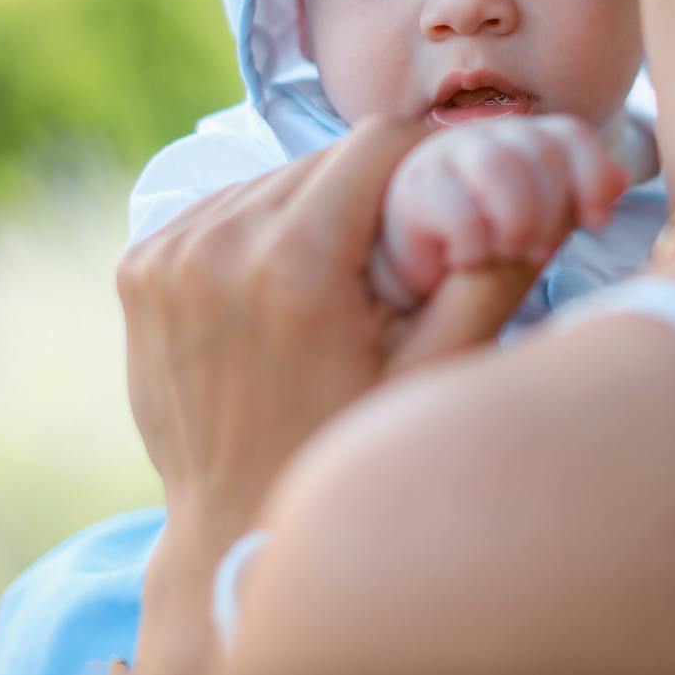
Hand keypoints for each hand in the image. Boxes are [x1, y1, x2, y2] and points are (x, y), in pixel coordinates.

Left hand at [117, 119, 542, 674]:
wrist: (231, 529)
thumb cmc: (346, 454)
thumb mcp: (433, 376)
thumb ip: (488, 280)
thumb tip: (535, 202)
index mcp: (292, 266)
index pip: (376, 145)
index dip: (424, 154)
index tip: (446, 183)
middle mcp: (218, 247)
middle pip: (322, 161)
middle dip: (370, 189)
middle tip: (397, 247)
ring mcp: (168, 256)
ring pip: (270, 181)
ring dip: (313, 206)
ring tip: (339, 276)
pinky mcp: (139, 267)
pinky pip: (221, 209)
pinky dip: (258, 228)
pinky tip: (281, 285)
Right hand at [374, 115, 630, 308]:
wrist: (419, 270)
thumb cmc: (488, 244)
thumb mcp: (542, 228)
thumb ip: (576, 205)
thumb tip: (620, 180)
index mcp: (526, 140)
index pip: (571, 135)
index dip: (592, 173)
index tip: (597, 221)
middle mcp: (488, 135)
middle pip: (539, 151)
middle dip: (551, 211)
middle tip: (538, 253)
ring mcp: (447, 154)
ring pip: (501, 168)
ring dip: (517, 223)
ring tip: (508, 253)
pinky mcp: (414, 188)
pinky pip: (461, 211)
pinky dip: (475, 247)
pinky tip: (467, 260)